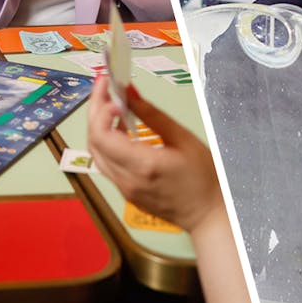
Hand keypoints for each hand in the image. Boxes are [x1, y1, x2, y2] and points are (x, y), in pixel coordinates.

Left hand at [86, 75, 221, 235]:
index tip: (110, 89)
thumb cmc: (203, 179)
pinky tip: (118, 128)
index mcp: (143, 166)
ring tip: (110, 104)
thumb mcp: (182, 138)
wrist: (208, 214)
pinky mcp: (126, 192)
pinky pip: (106, 163)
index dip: (100, 108)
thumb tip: (129, 93)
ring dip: (97, 126)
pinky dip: (106, 141)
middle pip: (93, 141)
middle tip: (104, 88)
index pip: (102, 135)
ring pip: (95, 153)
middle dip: (94, 111)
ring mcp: (124, 189)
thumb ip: (152, 114)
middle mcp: (128, 180)